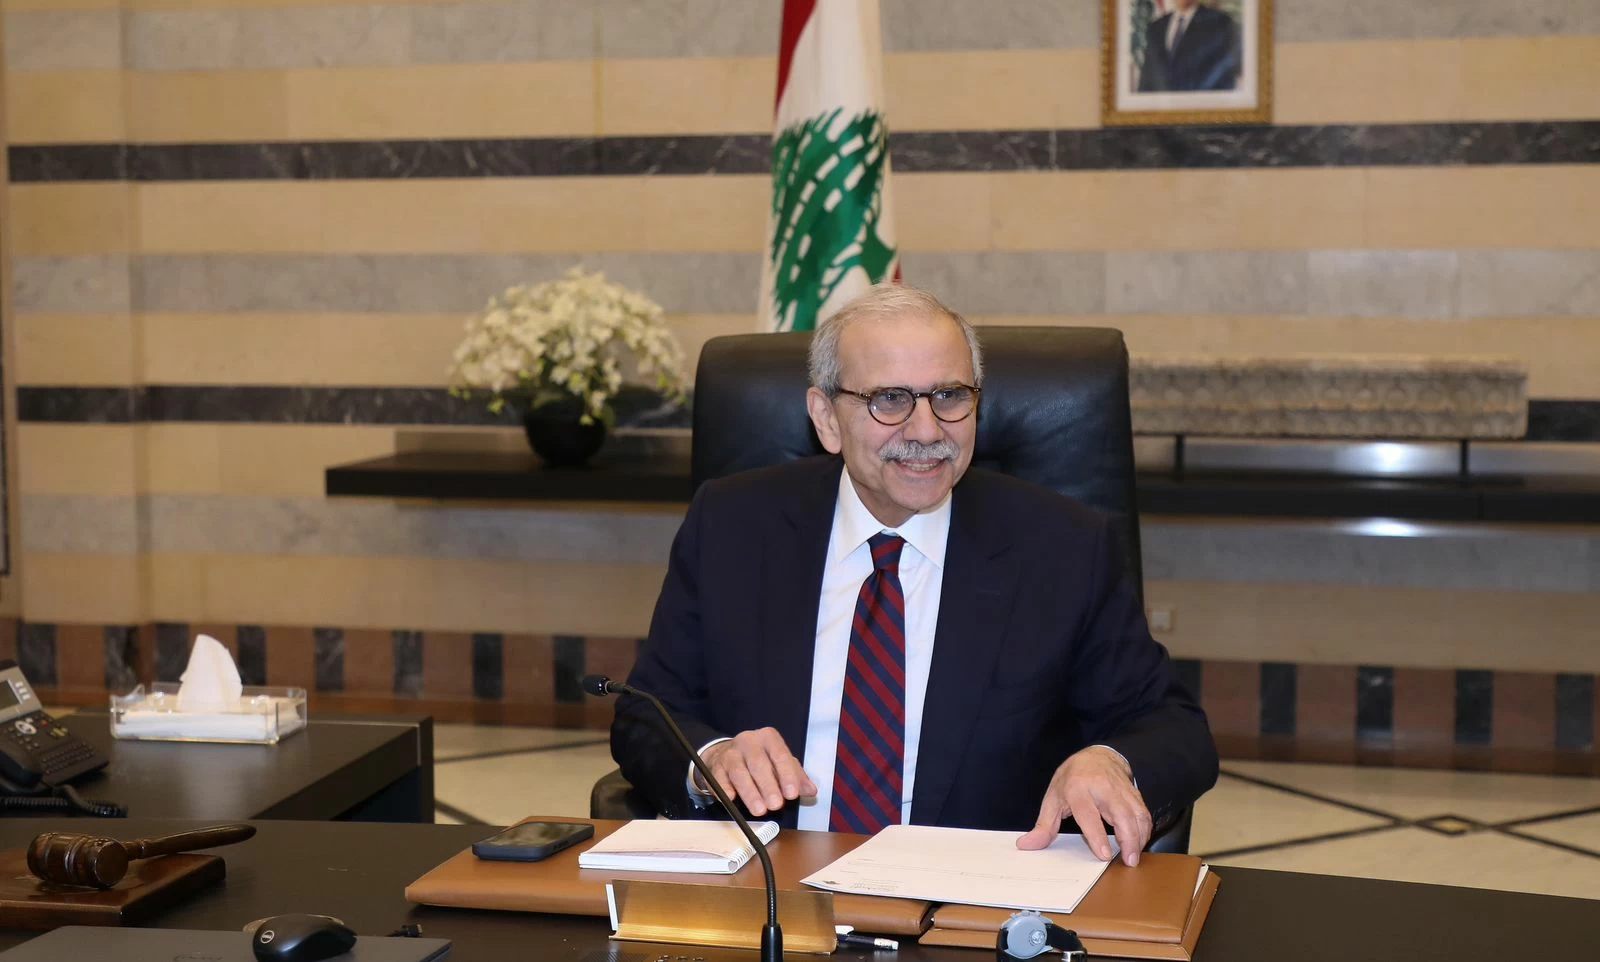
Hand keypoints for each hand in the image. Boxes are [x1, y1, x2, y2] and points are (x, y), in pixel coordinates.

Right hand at [699, 728, 817, 816]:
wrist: (727, 753)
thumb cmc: (761, 760)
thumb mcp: (781, 764)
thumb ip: (797, 777)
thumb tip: (811, 791)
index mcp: (769, 738)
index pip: (780, 755)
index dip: (787, 775)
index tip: (792, 794)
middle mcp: (749, 741)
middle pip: (759, 764)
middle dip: (768, 786)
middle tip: (776, 805)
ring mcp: (730, 753)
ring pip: (739, 772)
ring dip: (750, 793)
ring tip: (759, 810)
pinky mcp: (716, 766)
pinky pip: (719, 778)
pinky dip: (724, 789)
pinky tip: (731, 799)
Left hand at [1016, 746, 1151, 865]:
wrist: (1097, 755)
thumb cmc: (1072, 779)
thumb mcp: (1053, 798)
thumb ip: (1044, 825)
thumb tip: (1026, 845)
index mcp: (1078, 788)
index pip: (1089, 814)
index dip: (1097, 836)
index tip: (1104, 855)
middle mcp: (1102, 788)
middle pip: (1121, 814)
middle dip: (1128, 839)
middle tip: (1129, 861)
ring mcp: (1121, 789)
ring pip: (1136, 813)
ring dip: (1139, 837)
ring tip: (1134, 856)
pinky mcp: (1134, 793)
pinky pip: (1143, 812)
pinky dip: (1144, 830)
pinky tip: (1139, 842)